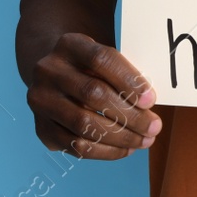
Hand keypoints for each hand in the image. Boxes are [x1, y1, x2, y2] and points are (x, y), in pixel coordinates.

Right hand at [25, 32, 161, 159]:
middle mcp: (48, 71)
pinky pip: (76, 146)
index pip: (101, 59)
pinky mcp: (41, 128)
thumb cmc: (91, 67)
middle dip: (130, 115)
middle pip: (93, 94)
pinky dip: (105, 152)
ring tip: (144, 140)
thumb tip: (149, 102)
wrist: (55, 76)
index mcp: (69, 45)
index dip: (128, 80)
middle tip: (154, 127)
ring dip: (121, 137)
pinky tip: (125, 149)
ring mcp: (41, 100)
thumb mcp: (104, 57)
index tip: (151, 99)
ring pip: (84, 124)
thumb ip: (124, 72)